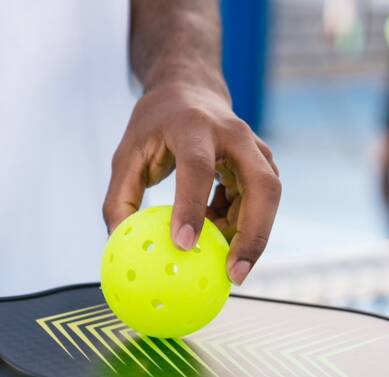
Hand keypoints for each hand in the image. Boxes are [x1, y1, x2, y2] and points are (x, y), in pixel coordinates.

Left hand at [103, 81, 280, 284]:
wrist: (189, 90)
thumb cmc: (155, 126)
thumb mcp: (127, 155)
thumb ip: (119, 200)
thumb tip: (118, 246)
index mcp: (193, 126)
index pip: (197, 168)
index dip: (191, 207)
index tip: (183, 245)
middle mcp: (233, 134)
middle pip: (262, 186)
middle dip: (254, 234)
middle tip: (235, 275)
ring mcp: (255, 148)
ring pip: (269, 197)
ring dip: (250, 235)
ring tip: (227, 266)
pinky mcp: (263, 163)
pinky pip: (260, 202)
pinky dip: (242, 226)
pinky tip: (219, 239)